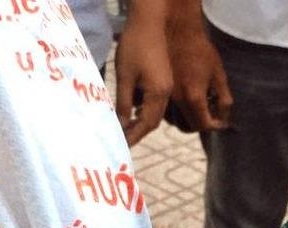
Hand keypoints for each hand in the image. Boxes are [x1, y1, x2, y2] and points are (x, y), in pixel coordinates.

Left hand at [115, 1, 171, 145]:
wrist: (151, 20)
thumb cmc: (135, 45)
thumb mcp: (125, 76)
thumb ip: (123, 103)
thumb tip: (121, 126)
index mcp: (158, 93)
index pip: (147, 124)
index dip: (134, 137)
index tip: (122, 147)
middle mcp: (166, 92)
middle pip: (153, 121)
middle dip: (137, 133)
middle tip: (122, 142)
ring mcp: (166, 84)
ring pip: (154, 112)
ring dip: (140, 122)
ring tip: (124, 130)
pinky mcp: (163, 78)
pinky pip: (154, 101)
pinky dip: (143, 110)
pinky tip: (131, 110)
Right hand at [167, 5, 231, 131]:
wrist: (178, 33)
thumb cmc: (202, 51)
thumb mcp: (219, 75)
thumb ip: (224, 100)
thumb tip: (224, 119)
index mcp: (194, 97)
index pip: (204, 125)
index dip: (216, 125)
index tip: (222, 120)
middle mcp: (177, 102)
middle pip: (189, 127)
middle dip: (202, 125)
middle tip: (211, 115)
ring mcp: (166, 98)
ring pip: (177, 121)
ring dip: (190, 119)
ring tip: (200, 107)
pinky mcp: (161, 93)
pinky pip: (169, 111)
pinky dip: (179, 113)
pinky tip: (188, 100)